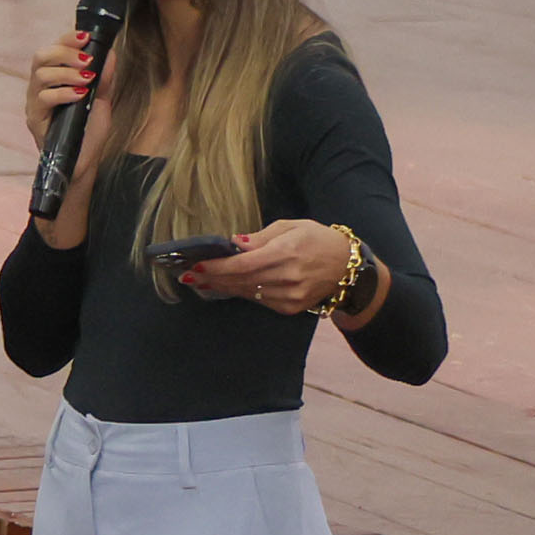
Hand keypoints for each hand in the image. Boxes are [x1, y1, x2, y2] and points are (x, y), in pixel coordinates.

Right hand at [20, 23, 99, 152]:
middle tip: (87, 60)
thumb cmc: (89, 132)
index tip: (87, 38)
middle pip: (41, 57)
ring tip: (87, 79)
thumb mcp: (102, 101)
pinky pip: (44, 98)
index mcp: (54, 79)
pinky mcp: (35, 120)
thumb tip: (109, 53)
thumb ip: (104, 78)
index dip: (67, 39)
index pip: (53, 50)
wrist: (84, 162)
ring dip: (67, 72)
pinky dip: (64, 93)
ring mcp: (35, 103)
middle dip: (65, 52)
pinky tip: (79, 95)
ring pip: (41, 75)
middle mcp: (40, 88)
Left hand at [173, 218, 357, 314]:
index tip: (196, 264)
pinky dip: (241, 292)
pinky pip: (258, 300)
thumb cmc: (317, 239)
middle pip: (240, 280)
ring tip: (200, 280)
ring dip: (222, 286)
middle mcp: (287, 277)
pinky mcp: (290, 307)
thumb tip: (233, 245)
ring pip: (246, 292)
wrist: (346, 266)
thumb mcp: (292, 226)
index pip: (243, 264)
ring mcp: (289, 295)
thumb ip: (260, 237)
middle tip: (188, 274)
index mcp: (287, 252)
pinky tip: (226, 286)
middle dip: (211, 277)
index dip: (217, 267)